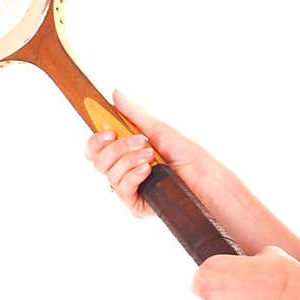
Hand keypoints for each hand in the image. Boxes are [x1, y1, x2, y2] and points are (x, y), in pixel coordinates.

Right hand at [84, 89, 215, 218]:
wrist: (204, 175)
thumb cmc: (185, 153)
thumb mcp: (157, 128)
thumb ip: (133, 114)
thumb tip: (116, 94)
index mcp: (124, 153)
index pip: (96, 149)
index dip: (96, 140)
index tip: (109, 132)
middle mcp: (123, 171)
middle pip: (98, 162)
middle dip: (117, 148)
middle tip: (139, 141)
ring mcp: (129, 188)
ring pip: (110, 174)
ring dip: (130, 161)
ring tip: (151, 156)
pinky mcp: (136, 204)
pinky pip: (122, 189)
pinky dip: (133, 176)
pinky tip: (148, 171)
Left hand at [191, 245, 299, 299]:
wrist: (289, 293)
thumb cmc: (277, 270)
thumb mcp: (262, 254)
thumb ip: (248, 262)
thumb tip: (254, 265)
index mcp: (209, 269)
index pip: (199, 281)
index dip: (214, 284)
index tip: (227, 285)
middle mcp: (208, 293)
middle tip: (248, 296)